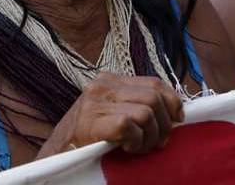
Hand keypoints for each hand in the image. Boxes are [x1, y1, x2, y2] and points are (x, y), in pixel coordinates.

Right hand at [39, 74, 183, 157]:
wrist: (56, 154)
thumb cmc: (87, 138)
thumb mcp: (110, 112)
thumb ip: (134, 105)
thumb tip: (173, 112)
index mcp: (109, 80)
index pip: (153, 82)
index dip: (172, 101)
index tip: (177, 119)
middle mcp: (102, 85)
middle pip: (154, 96)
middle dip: (165, 124)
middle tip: (159, 143)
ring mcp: (97, 102)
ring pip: (146, 112)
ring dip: (151, 136)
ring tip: (140, 148)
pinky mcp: (94, 120)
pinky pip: (131, 126)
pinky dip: (136, 141)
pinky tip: (127, 148)